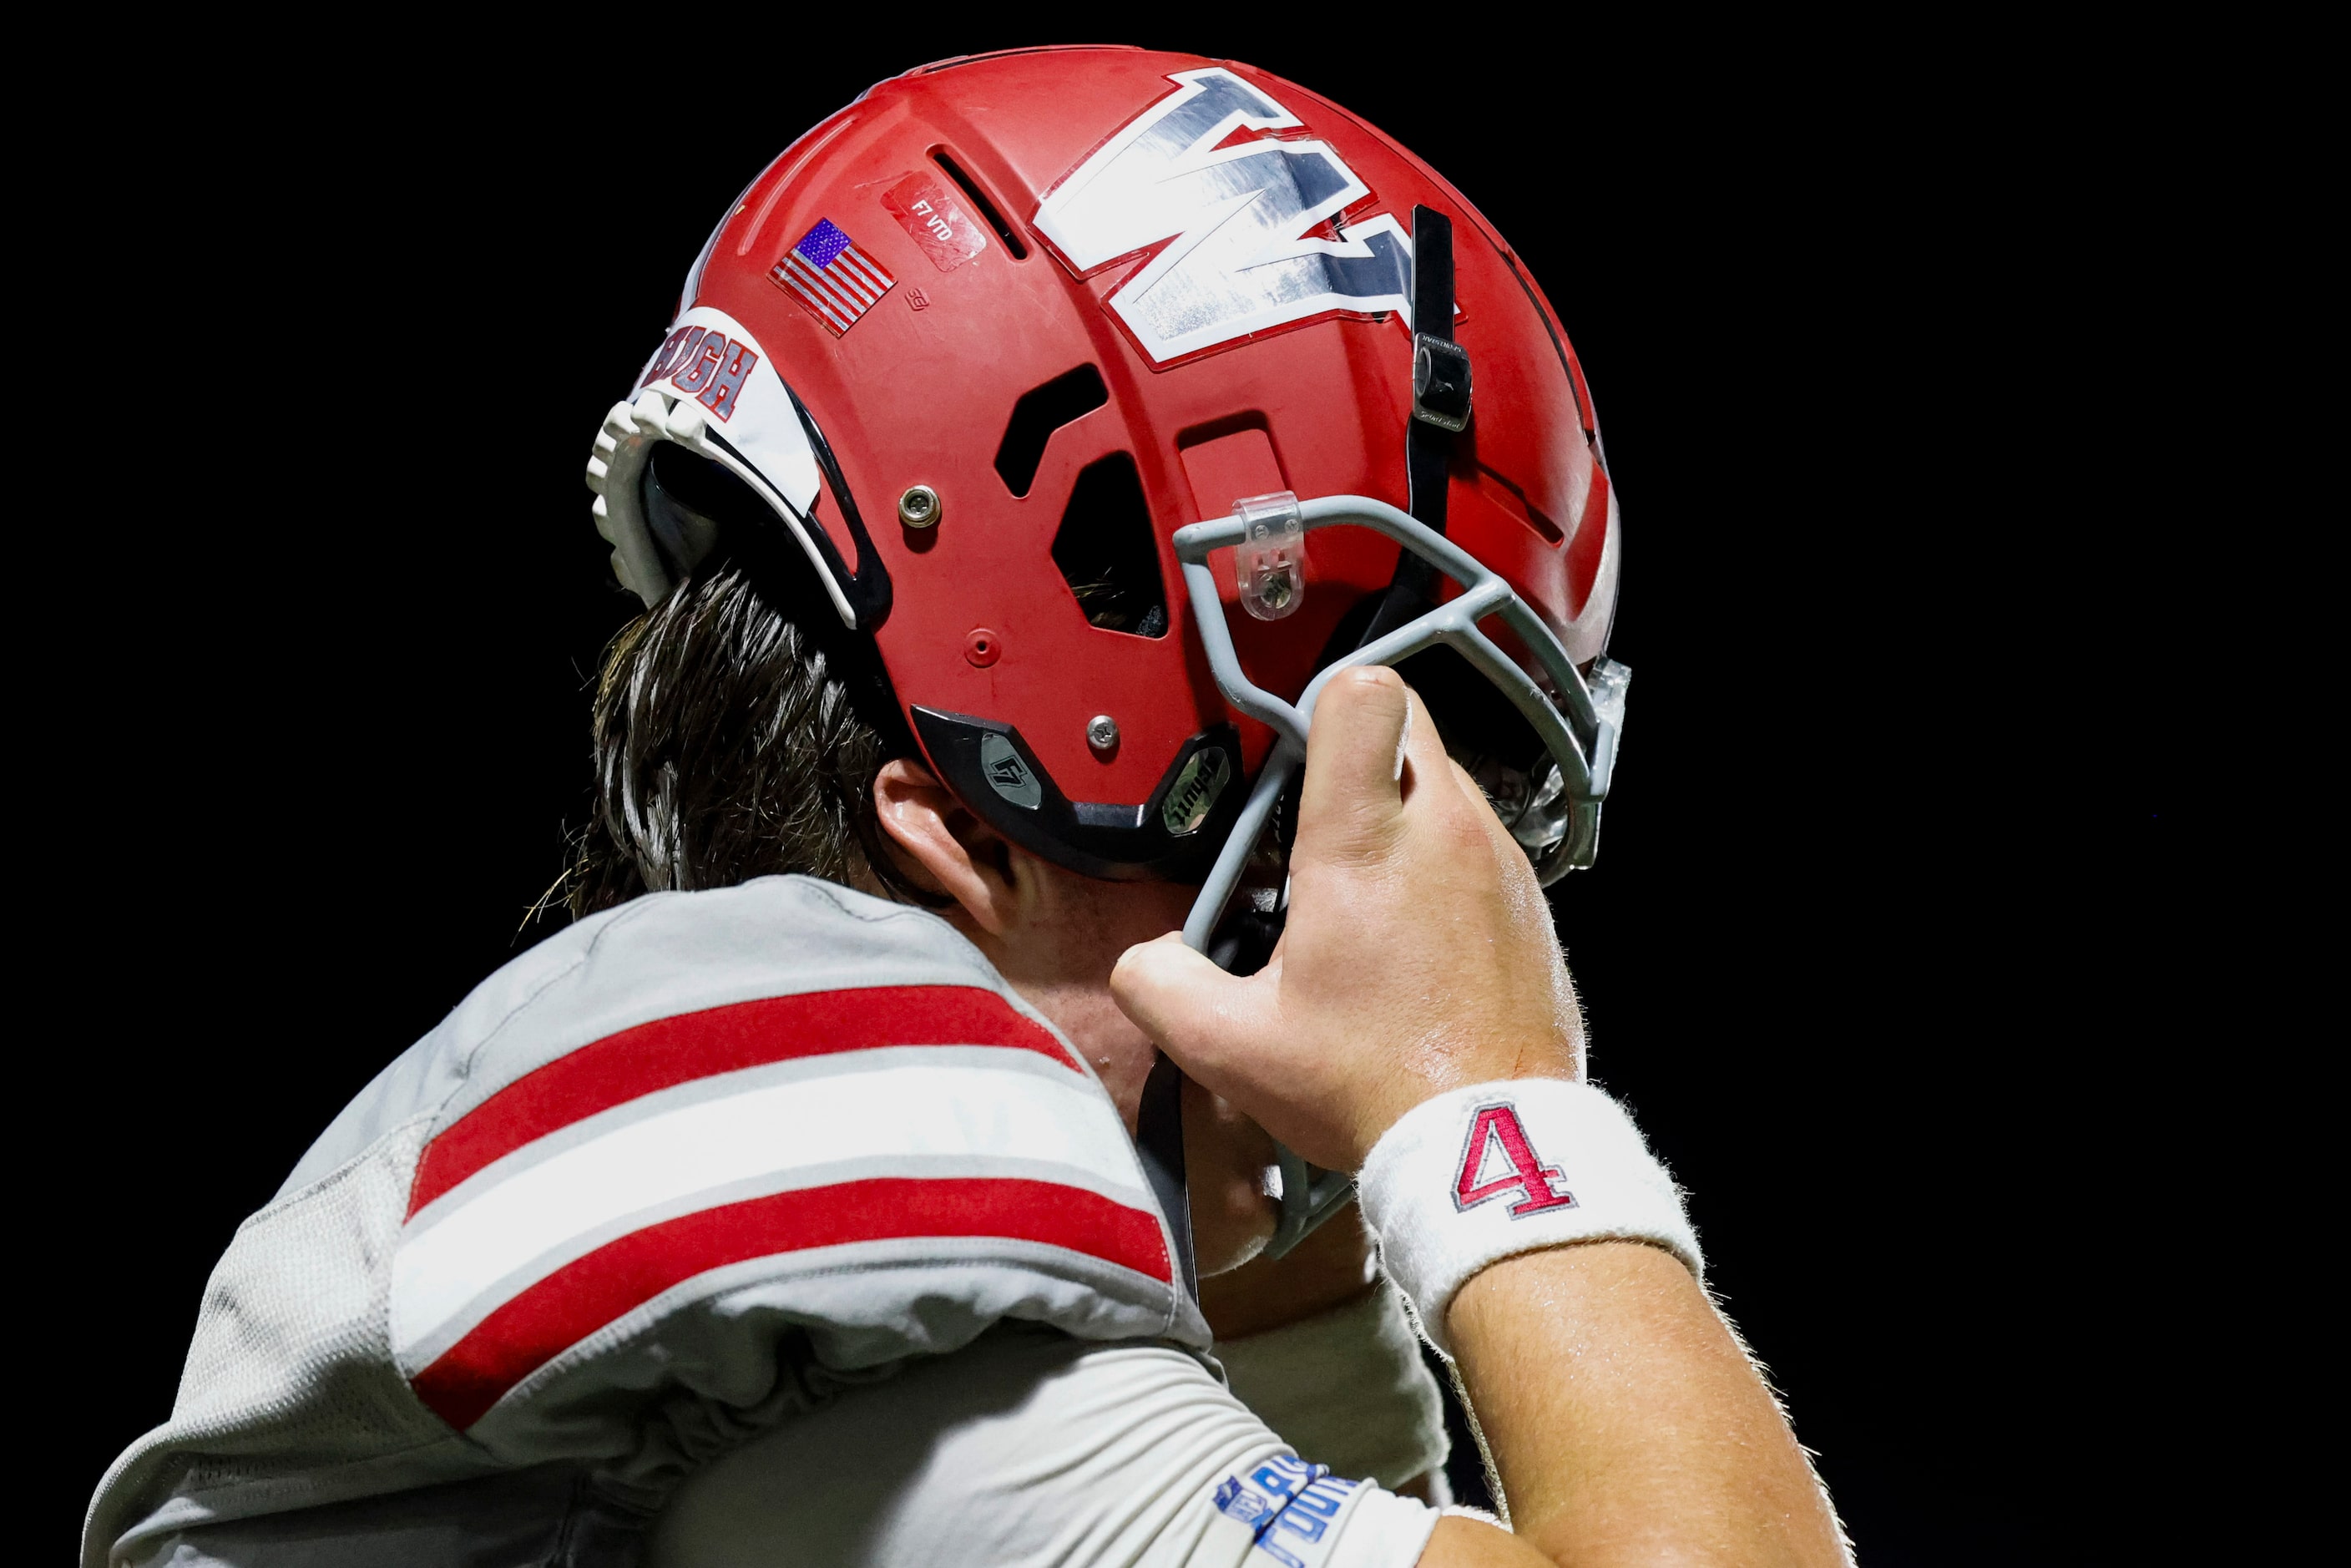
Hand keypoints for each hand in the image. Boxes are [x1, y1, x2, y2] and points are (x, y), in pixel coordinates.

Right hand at [1113, 667, 1583, 1171]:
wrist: (1493, 1146)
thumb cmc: (1372, 1087)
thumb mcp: (1233, 1047)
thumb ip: (1162, 987)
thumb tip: (1146, 960)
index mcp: (1365, 841)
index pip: (1365, 695)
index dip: (1325, 703)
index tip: (1296, 750)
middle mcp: (1445, 829)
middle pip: (1409, 723)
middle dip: (1360, 752)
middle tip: (1317, 822)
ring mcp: (1501, 863)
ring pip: (1448, 784)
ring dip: (1404, 811)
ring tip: (1364, 892)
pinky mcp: (1533, 904)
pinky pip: (1483, 846)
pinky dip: (1447, 866)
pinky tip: (1417, 937)